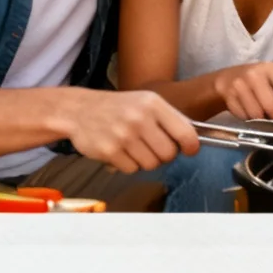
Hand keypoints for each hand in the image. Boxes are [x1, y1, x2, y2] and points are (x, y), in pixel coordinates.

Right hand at [55, 89, 200, 172]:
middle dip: (164, 155)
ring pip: (151, 164)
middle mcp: (139, 118)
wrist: (79, 110)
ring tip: (134, 147)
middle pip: (168, 154)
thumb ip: (169, 119)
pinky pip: (132, 169)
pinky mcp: (109, 151)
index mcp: (153, 104)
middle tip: (153, 147)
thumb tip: (192, 142)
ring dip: (145, 160)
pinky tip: (120, 150)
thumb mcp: (145, 102)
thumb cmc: (118, 108)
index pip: (185, 132)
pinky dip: (129, 164)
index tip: (190, 150)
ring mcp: (123, 135)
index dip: (191, 146)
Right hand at [214, 62, 272, 122]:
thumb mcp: (272, 82)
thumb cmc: (257, 82)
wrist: (226, 78)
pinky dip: (248, 119)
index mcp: (271, 69)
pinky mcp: (228, 96)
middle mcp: (255, 74)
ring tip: (262, 115)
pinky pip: (244, 117)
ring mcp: (240, 84)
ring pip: (257, 115)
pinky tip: (248, 112)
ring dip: (262, 121)